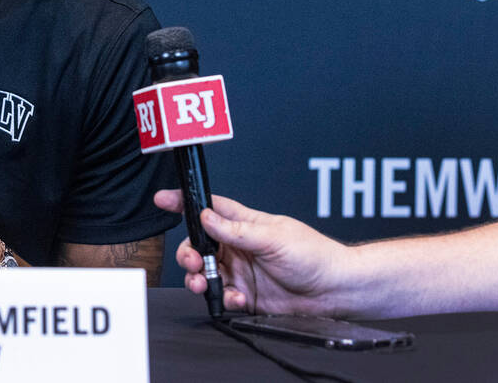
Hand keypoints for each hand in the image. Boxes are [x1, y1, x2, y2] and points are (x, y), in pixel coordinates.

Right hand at [153, 190, 353, 315]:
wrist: (335, 291)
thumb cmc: (314, 254)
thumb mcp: (273, 237)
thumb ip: (237, 230)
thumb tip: (206, 217)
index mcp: (244, 224)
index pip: (209, 207)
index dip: (184, 202)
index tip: (163, 199)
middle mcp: (238, 247)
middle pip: (198, 245)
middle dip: (188, 252)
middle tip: (192, 259)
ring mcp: (241, 272)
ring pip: (204, 272)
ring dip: (198, 277)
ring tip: (202, 282)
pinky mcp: (246, 296)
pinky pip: (222, 297)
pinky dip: (224, 299)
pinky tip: (237, 298)